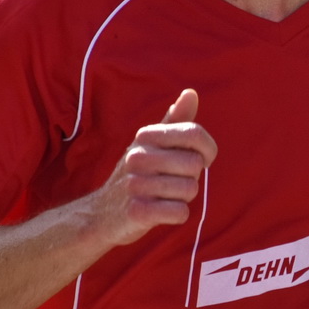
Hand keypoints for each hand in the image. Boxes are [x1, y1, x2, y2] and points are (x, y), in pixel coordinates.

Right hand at [90, 89, 218, 248]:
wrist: (101, 215)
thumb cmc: (137, 177)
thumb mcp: (151, 146)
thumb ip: (174, 121)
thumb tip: (191, 93)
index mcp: (145, 137)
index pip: (194, 134)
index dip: (208, 150)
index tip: (202, 160)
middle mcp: (137, 157)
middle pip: (195, 165)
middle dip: (190, 178)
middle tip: (171, 183)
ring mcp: (135, 184)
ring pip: (189, 190)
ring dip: (182, 199)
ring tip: (162, 197)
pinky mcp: (136, 212)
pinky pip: (180, 212)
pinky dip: (176, 215)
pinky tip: (160, 213)